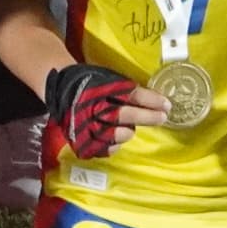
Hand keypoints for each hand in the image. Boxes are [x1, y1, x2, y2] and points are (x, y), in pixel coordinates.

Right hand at [41, 61, 165, 158]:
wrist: (59, 90)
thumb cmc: (90, 82)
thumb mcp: (108, 78)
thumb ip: (126, 89)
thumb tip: (156, 100)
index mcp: (101, 89)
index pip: (132, 95)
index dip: (151, 100)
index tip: (168, 105)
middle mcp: (94, 108)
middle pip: (127, 115)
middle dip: (148, 117)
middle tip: (162, 118)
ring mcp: (87, 126)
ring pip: (118, 135)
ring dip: (128, 132)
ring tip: (129, 128)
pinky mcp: (83, 141)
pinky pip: (106, 149)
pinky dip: (114, 145)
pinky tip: (115, 138)